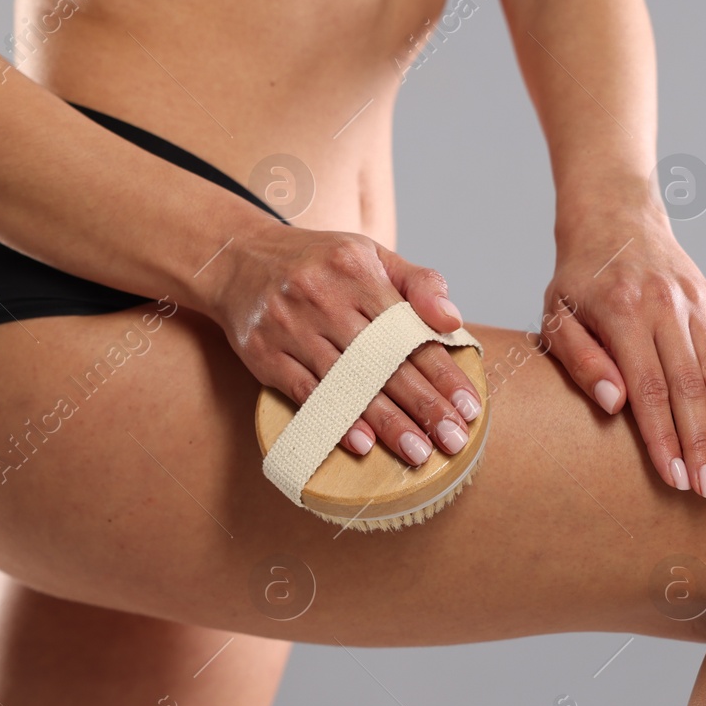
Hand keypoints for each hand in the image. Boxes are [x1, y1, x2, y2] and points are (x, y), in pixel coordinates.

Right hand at [203, 226, 482, 465]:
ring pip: (348, 382)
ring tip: (417, 451)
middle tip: (453, 439)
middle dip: (423, 404)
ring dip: (387, 421)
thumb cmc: (317, 264)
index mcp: (358, 270)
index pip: (410, 330)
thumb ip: (418, 283)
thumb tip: (453, 320)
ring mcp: (291, 326)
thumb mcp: (370, 254)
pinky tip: (362, 442)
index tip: (469, 407)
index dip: (443, 372)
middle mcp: (324, 296)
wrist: (236, 258)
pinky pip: (306, 392)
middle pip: (383, 359)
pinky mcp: (264, 353)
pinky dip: (335, 419)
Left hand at [542, 212, 705, 498]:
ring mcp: (694, 302)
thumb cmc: (578, 278)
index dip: (663, 437)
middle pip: (689, 385)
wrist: (614, 215)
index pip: (648, 388)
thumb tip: (613, 405)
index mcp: (623, 312)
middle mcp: (664, 305)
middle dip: (701, 443)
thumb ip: (580, 359)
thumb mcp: (557, 314)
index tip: (674, 479)